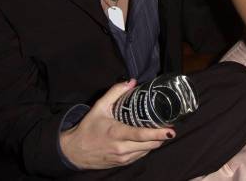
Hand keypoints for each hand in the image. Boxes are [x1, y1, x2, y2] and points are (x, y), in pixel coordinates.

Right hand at [59, 79, 174, 169]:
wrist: (74, 151)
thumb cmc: (88, 128)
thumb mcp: (99, 107)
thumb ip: (115, 92)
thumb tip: (131, 81)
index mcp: (116, 133)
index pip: (141, 135)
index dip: (158, 134)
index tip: (171, 130)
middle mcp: (121, 148)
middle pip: (149, 145)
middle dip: (162, 136)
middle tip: (169, 125)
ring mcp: (122, 158)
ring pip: (147, 151)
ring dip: (156, 142)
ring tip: (161, 131)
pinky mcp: (122, 163)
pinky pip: (140, 155)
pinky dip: (146, 148)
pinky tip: (148, 139)